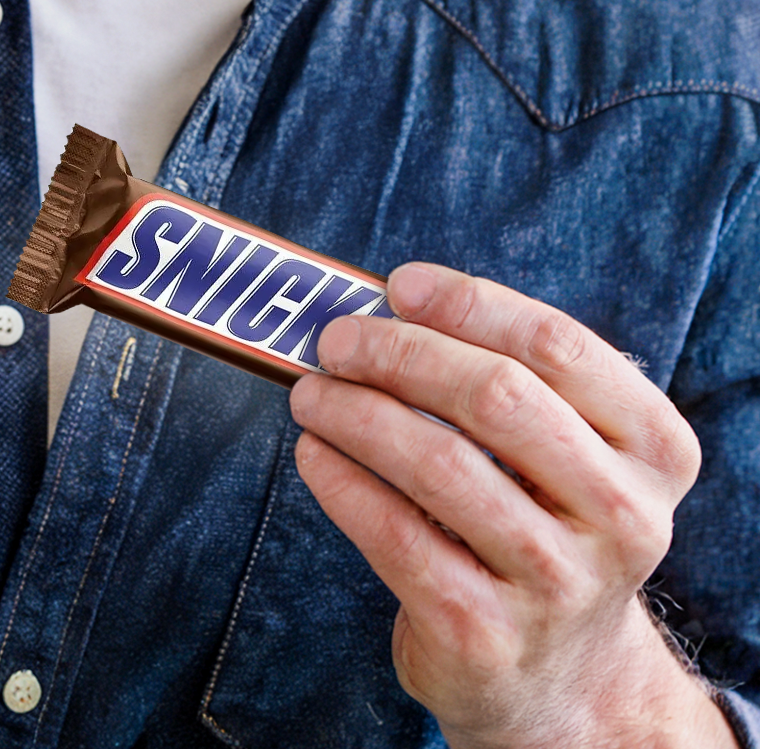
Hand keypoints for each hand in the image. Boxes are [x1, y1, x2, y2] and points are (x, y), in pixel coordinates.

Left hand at [290, 263, 731, 747]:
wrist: (560, 676)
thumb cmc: (543, 522)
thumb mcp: (566, 452)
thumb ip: (503, 374)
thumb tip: (382, 303)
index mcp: (652, 451)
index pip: (557, 346)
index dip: (469, 303)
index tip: (399, 286)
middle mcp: (623, 518)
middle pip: (495, 395)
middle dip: (397, 352)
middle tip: (335, 340)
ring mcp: (557, 583)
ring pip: (438, 462)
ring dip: (353, 411)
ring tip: (310, 393)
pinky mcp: (485, 632)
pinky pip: (393, 532)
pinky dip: (340, 480)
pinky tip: (313, 454)